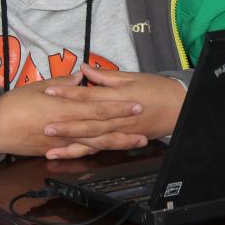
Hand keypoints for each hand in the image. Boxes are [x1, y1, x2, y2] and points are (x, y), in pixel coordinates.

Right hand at [0, 73, 147, 156]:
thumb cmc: (13, 104)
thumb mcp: (39, 86)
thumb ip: (63, 83)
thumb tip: (81, 78)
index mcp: (65, 107)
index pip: (98, 106)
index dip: (118, 106)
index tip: (135, 104)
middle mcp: (67, 126)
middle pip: (102, 127)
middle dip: (125, 126)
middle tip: (144, 124)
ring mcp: (62, 141)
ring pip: (95, 143)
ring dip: (117, 142)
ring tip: (136, 142)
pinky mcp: (55, 151)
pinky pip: (79, 151)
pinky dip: (95, 151)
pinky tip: (108, 151)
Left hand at [43, 64, 185, 147]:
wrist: (179, 108)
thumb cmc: (156, 89)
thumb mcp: (132, 76)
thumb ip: (105, 76)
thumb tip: (84, 69)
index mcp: (117, 96)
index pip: (88, 95)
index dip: (68, 93)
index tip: (49, 91)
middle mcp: (116, 117)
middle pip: (87, 121)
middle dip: (65, 125)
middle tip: (44, 125)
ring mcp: (119, 131)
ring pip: (92, 140)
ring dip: (72, 145)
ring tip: (51, 149)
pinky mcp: (122, 140)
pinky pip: (100, 148)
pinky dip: (84, 152)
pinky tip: (69, 155)